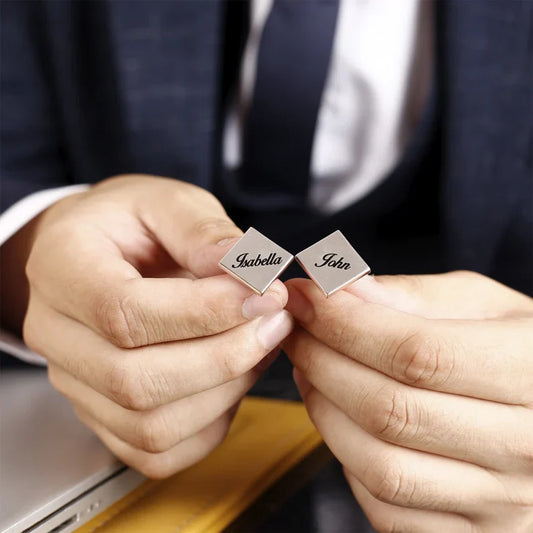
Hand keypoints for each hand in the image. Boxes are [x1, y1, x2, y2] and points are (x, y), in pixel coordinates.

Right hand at [22, 175, 292, 477]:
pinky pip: (157, 451)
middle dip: (225, 357)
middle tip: (275, 321)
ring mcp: (75, 382)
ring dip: (225, 391)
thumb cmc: (130, 223)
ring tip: (261, 345)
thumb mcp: (166, 202)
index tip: (265, 296)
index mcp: (63, 268)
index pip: (124, 312)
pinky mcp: (102, 413)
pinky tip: (234, 379)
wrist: (98, 251)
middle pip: (135, 380)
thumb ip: (204, 232)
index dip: (204, 312)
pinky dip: (210, 424)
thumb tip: (251, 271)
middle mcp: (56, 334)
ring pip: (150, 426)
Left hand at [284, 271, 532, 531]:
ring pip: (380, 465)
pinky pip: (385, 507)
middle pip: (389, 410)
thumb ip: (415, 296)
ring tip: (308, 368)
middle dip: (322, 360)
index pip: (416, 353)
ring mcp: (499, 503)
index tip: (306, 298)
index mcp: (531, 373)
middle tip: (296, 329)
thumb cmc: (517, 350)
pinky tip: (341, 417)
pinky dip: (347, 458)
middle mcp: (523, 448)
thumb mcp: (485, 305)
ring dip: (324, 410)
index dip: (345, 323)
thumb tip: (344, 290)